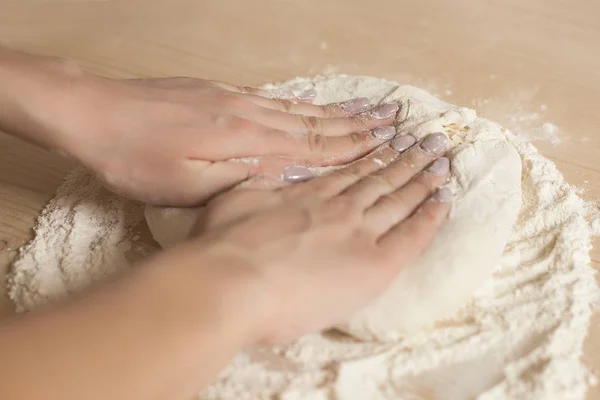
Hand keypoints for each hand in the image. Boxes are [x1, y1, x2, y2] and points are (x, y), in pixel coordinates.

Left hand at [58, 73, 398, 205]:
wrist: (93, 112)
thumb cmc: (134, 157)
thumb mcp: (184, 185)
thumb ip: (239, 182)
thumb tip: (286, 179)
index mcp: (245, 140)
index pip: (312, 147)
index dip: (352, 149)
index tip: (386, 147)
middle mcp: (249, 114)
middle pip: (314, 122)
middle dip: (358, 126)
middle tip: (393, 122)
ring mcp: (235, 100)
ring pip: (298, 108)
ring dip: (337, 112)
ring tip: (367, 110)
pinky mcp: (220, 93)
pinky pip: (275, 100)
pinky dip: (304, 103)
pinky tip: (314, 104)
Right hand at [184, 132, 451, 342]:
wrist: (231, 281)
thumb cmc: (222, 247)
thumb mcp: (233, 201)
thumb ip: (257, 187)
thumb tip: (266, 176)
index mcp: (307, 195)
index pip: (350, 173)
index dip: (373, 157)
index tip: (390, 142)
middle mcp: (338, 207)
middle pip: (380, 178)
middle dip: (408, 158)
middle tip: (431, 140)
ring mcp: (358, 231)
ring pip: (399, 198)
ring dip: (423, 177)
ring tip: (443, 160)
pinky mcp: (374, 263)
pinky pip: (412, 236)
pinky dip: (431, 216)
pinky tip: (445, 200)